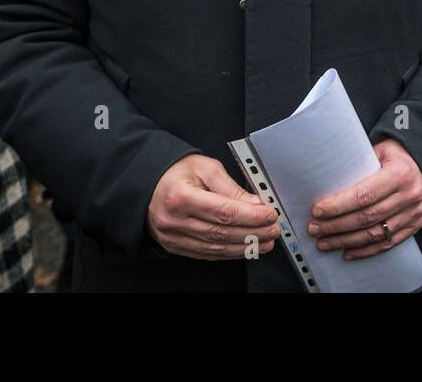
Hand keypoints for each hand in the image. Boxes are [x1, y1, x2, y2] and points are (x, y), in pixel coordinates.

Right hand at [147, 154, 279, 259]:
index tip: (269, 214)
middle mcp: (174, 220)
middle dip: (252, 232)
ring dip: (244, 247)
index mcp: (180, 197)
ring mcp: (173, 237)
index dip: (250, 216)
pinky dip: (228, 253)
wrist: (148, 185)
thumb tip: (255, 204)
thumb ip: (230, 187)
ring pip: (215, 247)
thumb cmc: (175, 173)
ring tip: (265, 242)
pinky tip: (244, 248)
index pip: (223, 211)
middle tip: (273, 230)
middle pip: (221, 232)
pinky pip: (206, 254)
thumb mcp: (205, 168)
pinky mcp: (175, 246)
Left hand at [307, 138, 421, 260]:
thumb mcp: (381, 150)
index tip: (318, 211)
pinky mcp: (414, 226)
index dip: (339, 205)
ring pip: (375, 234)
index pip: (364, 195)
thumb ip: (359, 163)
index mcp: (399, 174)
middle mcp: (409, 195)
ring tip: (324, 242)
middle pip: (366, 217)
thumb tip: (326, 177)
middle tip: (314, 228)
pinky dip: (365, 250)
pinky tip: (347, 252)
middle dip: (336, 225)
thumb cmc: (396, 156)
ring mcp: (413, 213)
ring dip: (346, 241)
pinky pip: (387, 244)